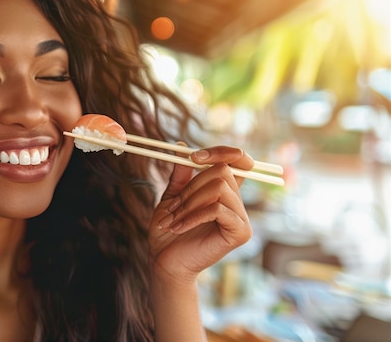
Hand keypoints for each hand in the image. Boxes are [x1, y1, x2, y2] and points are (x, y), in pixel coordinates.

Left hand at [148, 145, 253, 284]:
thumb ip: (181, 175)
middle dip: (192, 185)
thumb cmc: (168, 231)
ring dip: (190, 202)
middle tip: (174, 205)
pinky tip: (178, 227)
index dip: (221, 152)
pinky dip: (193, 216)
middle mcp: (236, 202)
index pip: (237, 160)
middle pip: (223, 171)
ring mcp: (242, 217)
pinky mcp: (241, 232)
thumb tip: (182, 146)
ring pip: (220, 188)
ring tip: (174, 219)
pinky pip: (217, 209)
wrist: (166, 262)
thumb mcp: (172, 197)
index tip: (194, 157)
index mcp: (224, 192)